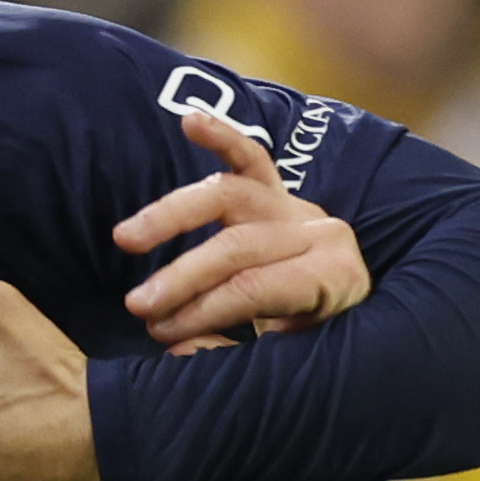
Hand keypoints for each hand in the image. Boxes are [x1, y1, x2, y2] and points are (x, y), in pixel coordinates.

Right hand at [110, 106, 372, 353]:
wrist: (353, 315)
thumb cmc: (317, 341)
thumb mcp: (289, 358)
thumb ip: (236, 353)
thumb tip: (179, 348)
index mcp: (334, 277)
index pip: (254, 287)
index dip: (202, 309)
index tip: (160, 332)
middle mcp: (319, 233)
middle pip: (237, 244)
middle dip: (182, 277)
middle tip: (136, 305)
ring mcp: (298, 206)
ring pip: (229, 196)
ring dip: (173, 215)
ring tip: (126, 239)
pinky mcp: (280, 191)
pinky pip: (250, 157)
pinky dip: (221, 137)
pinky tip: (190, 122)